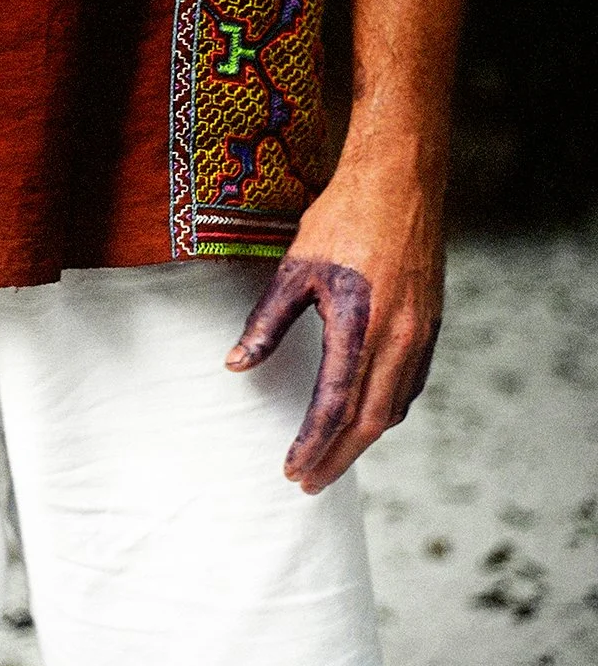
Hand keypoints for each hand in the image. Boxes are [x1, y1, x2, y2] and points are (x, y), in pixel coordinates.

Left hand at [226, 159, 442, 492]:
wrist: (400, 182)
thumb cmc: (341, 220)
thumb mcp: (294, 270)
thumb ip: (266, 323)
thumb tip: (235, 365)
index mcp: (360, 326)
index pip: (335, 405)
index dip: (313, 443)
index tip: (292, 471)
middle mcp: (398, 337)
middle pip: (371, 420)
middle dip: (339, 457)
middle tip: (309, 483)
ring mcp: (421, 332)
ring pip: (395, 405)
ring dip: (364, 437)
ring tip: (332, 455)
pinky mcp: (430, 323)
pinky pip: (411, 382)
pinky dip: (386, 408)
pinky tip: (367, 412)